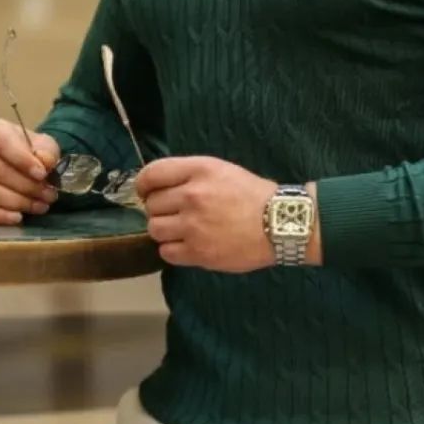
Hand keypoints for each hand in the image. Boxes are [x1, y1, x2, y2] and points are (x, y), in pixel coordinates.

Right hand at [0, 119, 60, 224]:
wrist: (19, 163)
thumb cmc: (29, 151)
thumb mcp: (44, 145)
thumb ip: (46, 151)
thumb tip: (45, 162)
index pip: (1, 142)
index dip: (22, 159)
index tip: (42, 174)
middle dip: (25, 186)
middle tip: (48, 194)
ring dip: (16, 202)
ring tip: (40, 206)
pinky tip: (17, 218)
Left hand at [136, 155, 278, 272]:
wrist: (280, 223)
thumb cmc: (253, 195)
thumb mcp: (221, 170)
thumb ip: (190, 174)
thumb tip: (158, 187)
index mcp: (199, 170)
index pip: (152, 174)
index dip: (143, 185)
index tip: (146, 192)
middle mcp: (192, 196)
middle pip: (151, 204)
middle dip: (159, 209)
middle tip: (174, 213)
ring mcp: (194, 226)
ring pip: (155, 229)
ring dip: (164, 230)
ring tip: (181, 230)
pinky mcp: (198, 252)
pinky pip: (166, 252)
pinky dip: (173, 249)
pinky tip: (188, 245)